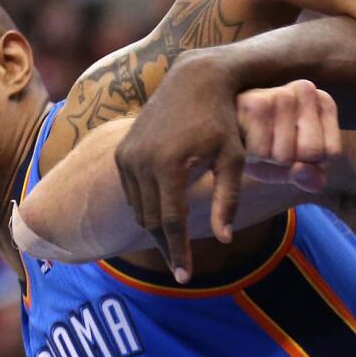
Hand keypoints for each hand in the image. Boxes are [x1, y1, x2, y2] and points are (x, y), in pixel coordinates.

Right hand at [114, 50, 243, 281]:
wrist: (194, 80)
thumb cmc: (222, 120)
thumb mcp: (233, 159)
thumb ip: (228, 199)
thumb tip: (224, 239)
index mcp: (168, 165)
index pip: (171, 222)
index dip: (179, 251)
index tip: (185, 276)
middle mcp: (139, 161)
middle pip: (151, 220)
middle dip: (166, 247)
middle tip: (181, 269)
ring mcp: (126, 156)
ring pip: (138, 209)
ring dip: (155, 230)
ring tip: (175, 248)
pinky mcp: (121, 151)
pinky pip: (132, 193)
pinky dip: (146, 209)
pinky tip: (163, 220)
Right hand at [236, 81, 341, 189]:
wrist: (221, 129)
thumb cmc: (264, 143)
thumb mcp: (293, 164)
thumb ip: (309, 176)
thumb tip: (303, 172)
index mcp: (323, 101)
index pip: (331, 152)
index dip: (308, 162)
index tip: (293, 145)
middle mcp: (306, 90)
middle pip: (311, 152)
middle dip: (289, 160)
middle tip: (271, 142)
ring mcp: (280, 93)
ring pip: (285, 155)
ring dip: (267, 157)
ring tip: (255, 138)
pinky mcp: (254, 102)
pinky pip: (261, 152)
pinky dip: (250, 155)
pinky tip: (242, 136)